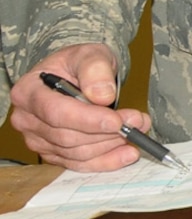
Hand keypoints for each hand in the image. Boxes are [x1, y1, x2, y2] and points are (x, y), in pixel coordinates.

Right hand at [8, 43, 151, 171]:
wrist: (76, 75)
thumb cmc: (78, 63)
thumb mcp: (89, 54)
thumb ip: (95, 70)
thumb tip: (103, 96)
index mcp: (28, 91)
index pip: (56, 112)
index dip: (88, 120)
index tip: (117, 121)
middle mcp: (27, 119)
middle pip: (67, 136)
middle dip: (106, 133)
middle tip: (138, 122)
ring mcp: (38, 139)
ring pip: (75, 152)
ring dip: (110, 145)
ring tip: (137, 130)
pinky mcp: (52, 153)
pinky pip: (79, 163)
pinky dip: (105, 161)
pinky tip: (127, 154)